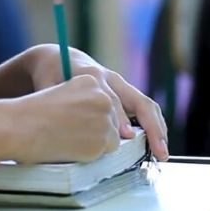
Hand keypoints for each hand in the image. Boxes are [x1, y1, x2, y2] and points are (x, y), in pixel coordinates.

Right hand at [9, 74, 120, 163]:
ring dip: (96, 142)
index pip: (106, 102)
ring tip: (69, 139)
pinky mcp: (102, 140)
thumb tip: (110, 121)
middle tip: (72, 132)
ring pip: (113, 138)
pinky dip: (91, 154)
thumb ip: (84, 101)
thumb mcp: (62, 95)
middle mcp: (102, 96)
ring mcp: (104, 118)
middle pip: (113, 120)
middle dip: (97, 129)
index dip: (92, 116)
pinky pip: (106, 153)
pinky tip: (70, 147)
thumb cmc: (33, 113)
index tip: (77, 121)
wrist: (18, 126)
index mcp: (90, 79)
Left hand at [19, 44, 168, 160]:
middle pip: (139, 100)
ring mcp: (120, 85)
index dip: (119, 119)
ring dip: (158, 128)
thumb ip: (56, 100)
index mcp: (92, 75)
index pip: (112, 99)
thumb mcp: (48, 84)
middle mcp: (111, 78)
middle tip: (158, 151)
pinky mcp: (123, 92)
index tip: (125, 137)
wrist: (57, 57)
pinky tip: (156, 145)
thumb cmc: (50, 74)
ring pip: (146, 104)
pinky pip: (144, 107)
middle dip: (151, 127)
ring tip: (162, 153)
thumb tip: (66, 123)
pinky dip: (153, 126)